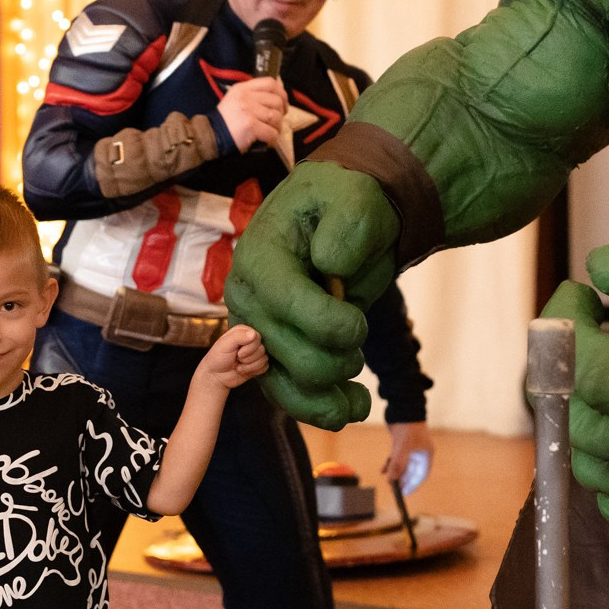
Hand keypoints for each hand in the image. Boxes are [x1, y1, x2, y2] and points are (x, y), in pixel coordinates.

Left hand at [200, 324, 268, 391]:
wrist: (216, 376)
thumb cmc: (217, 357)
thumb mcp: (224, 344)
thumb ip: (238, 336)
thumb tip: (254, 334)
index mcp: (244, 331)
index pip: (257, 337)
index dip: (249, 347)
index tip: (237, 352)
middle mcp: (252, 340)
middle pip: (262, 348)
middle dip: (248, 358)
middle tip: (237, 359)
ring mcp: (256, 353)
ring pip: (264, 358)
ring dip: (249, 366)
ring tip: (238, 366)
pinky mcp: (258, 364)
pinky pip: (265, 367)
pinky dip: (254, 371)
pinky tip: (244, 370)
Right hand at [218, 77, 288, 151]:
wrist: (211, 135)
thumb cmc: (226, 120)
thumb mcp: (236, 99)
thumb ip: (253, 95)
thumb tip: (277, 97)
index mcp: (243, 88)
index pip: (270, 83)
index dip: (281, 93)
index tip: (282, 103)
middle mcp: (246, 97)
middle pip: (276, 101)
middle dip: (281, 113)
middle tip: (276, 121)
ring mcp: (248, 111)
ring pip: (276, 117)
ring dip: (277, 127)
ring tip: (271, 131)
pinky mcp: (251, 126)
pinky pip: (272, 132)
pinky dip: (273, 138)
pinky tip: (268, 140)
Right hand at [225, 162, 400, 429]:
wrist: (344, 219)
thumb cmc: (347, 205)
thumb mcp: (355, 199)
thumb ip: (347, 226)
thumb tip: (330, 265)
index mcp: (261, 257)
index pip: (286, 303)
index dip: (329, 324)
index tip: (359, 323)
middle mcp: (248, 299)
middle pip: (288, 355)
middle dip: (336, 358)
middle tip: (358, 335)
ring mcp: (256, 332)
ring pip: (287, 387)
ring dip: (329, 394)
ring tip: (360, 393)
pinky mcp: (271, 354)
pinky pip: (290, 395)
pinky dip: (323, 409)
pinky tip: (353, 406)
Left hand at [384, 422, 434, 492]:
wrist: (402, 406)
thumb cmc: (408, 426)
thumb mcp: (403, 447)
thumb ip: (398, 464)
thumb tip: (391, 481)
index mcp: (425, 454)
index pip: (421, 474)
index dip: (413, 484)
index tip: (405, 492)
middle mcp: (419, 452)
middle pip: (412, 471)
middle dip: (403, 480)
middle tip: (394, 489)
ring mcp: (410, 448)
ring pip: (403, 465)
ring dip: (395, 473)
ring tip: (388, 480)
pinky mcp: (401, 443)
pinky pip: (396, 458)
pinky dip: (390, 464)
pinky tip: (383, 470)